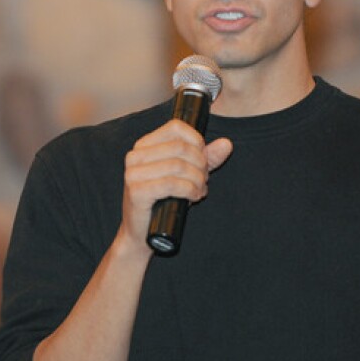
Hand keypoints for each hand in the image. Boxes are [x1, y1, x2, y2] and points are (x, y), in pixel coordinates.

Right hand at [119, 120, 231, 254]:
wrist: (142, 233)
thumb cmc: (163, 202)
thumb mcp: (186, 175)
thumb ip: (205, 159)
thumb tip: (226, 144)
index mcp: (144, 146)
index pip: (175, 127)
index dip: (196, 141)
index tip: (204, 159)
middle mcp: (135, 156)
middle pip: (180, 147)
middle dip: (200, 164)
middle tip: (204, 179)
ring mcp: (133, 174)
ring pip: (178, 166)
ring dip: (197, 180)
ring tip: (199, 190)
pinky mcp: (136, 191)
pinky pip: (171, 184)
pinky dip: (189, 190)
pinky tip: (194, 197)